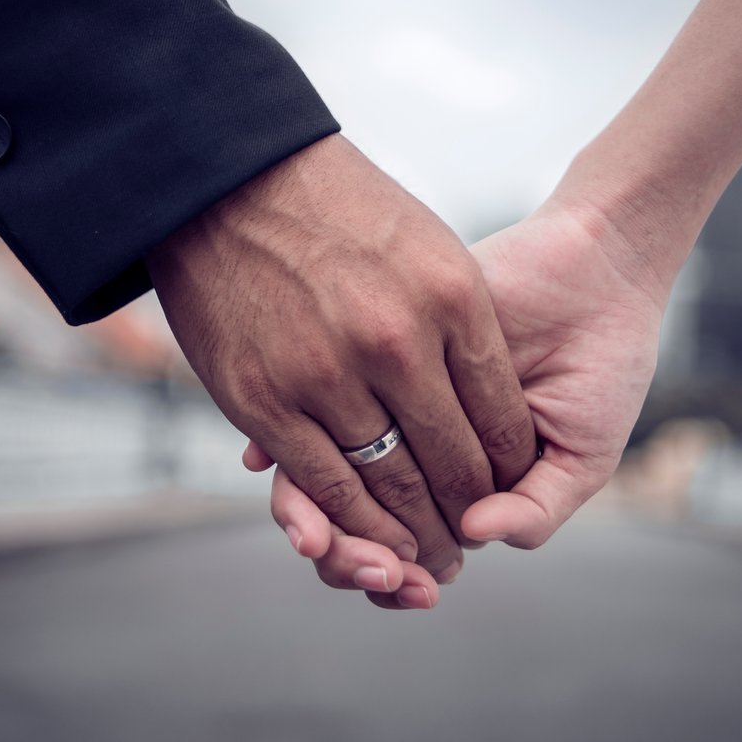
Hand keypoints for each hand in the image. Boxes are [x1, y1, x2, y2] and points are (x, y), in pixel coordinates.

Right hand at [148, 134, 536, 581]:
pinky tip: (371, 542)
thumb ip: (465, 323)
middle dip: (467, 514)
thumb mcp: (431, 247)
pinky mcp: (264, 399)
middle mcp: (395, 339)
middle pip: (453, 460)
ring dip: (414, 535)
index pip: (500, 416)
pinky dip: (353, 522)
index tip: (506, 490)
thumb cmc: (341, 209)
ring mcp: (327, 371)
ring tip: (429, 563)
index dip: (508, 466)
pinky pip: (325, 484)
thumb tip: (489, 398)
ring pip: (390, 485)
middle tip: (470, 549)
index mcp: (452, 298)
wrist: (233, 178)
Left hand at [258, 198, 666, 602]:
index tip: (410, 589)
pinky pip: (309, 403)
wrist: (597, 274)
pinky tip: (280, 462)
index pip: (400, 554)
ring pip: (319, 474)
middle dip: (348, 560)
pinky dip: (287, 441)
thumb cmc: (601, 369)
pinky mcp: (371, 355)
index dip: (392, 581)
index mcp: (455, 491)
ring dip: (317, 517)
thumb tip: (472, 532)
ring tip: (326, 536)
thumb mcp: (581, 456)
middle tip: (374, 571)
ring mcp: (386, 405)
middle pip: (347, 526)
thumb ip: (535, 508)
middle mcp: (410, 452)